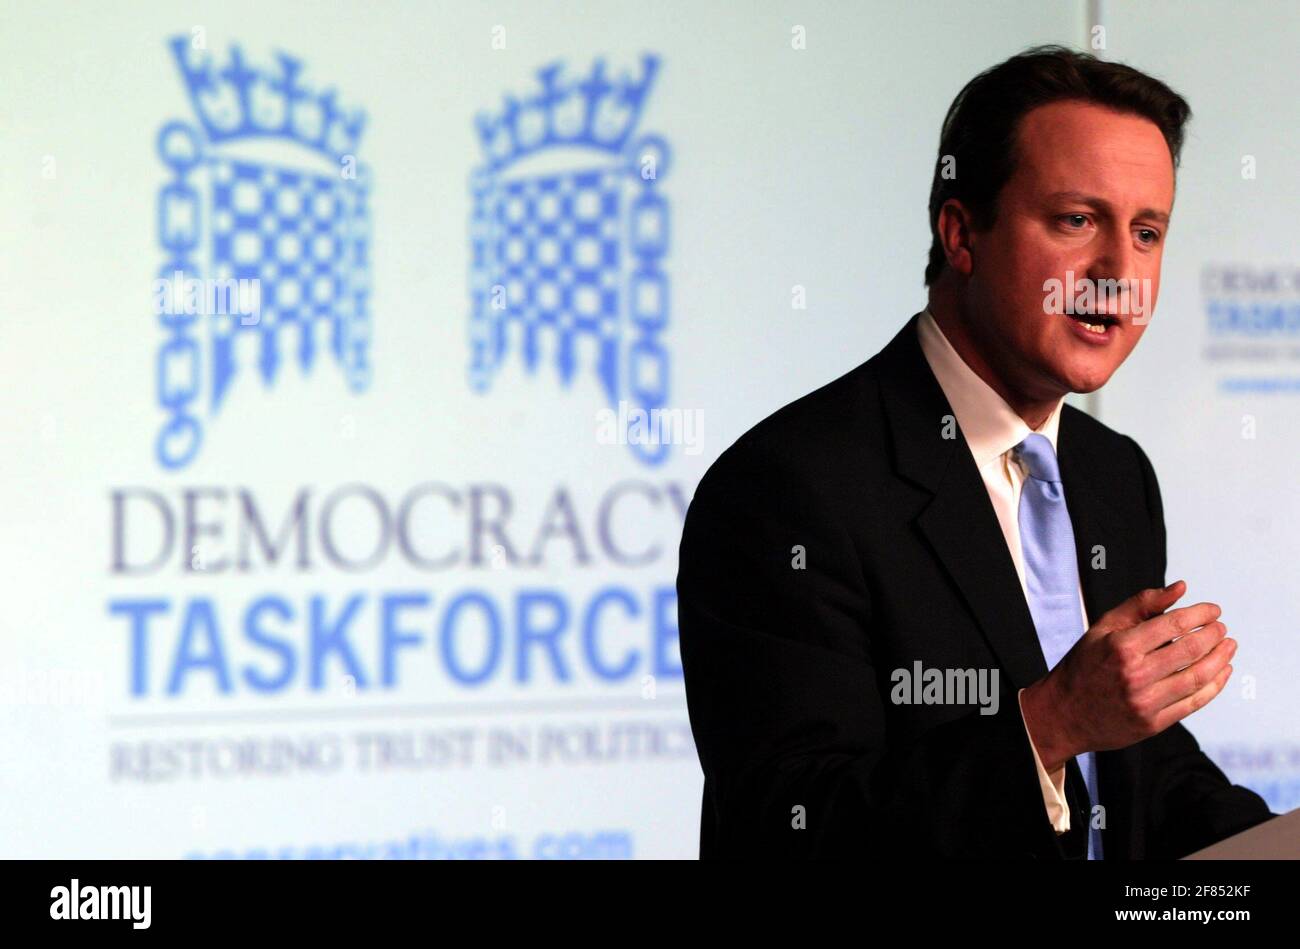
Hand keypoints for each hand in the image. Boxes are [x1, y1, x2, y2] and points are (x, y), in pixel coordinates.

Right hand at [1020, 580, 1235, 772]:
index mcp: (1121, 647)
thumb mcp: (1102, 628)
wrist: (1063, 714)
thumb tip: (1180, 589)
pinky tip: (1221, 672)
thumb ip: (1141, 605)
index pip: (1174, 624)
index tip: (1213, 610)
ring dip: (1220, 659)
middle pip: (1190, 650)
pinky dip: (1214, 686)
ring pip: (1197, 677)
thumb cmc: (1083, 667)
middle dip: (1214, 635)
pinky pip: (1193, 703)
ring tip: (1228, 646)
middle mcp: (1134, 674)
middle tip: (1221, 628)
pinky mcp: (1153, 723)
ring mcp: (1145, 701)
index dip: (1200, 614)